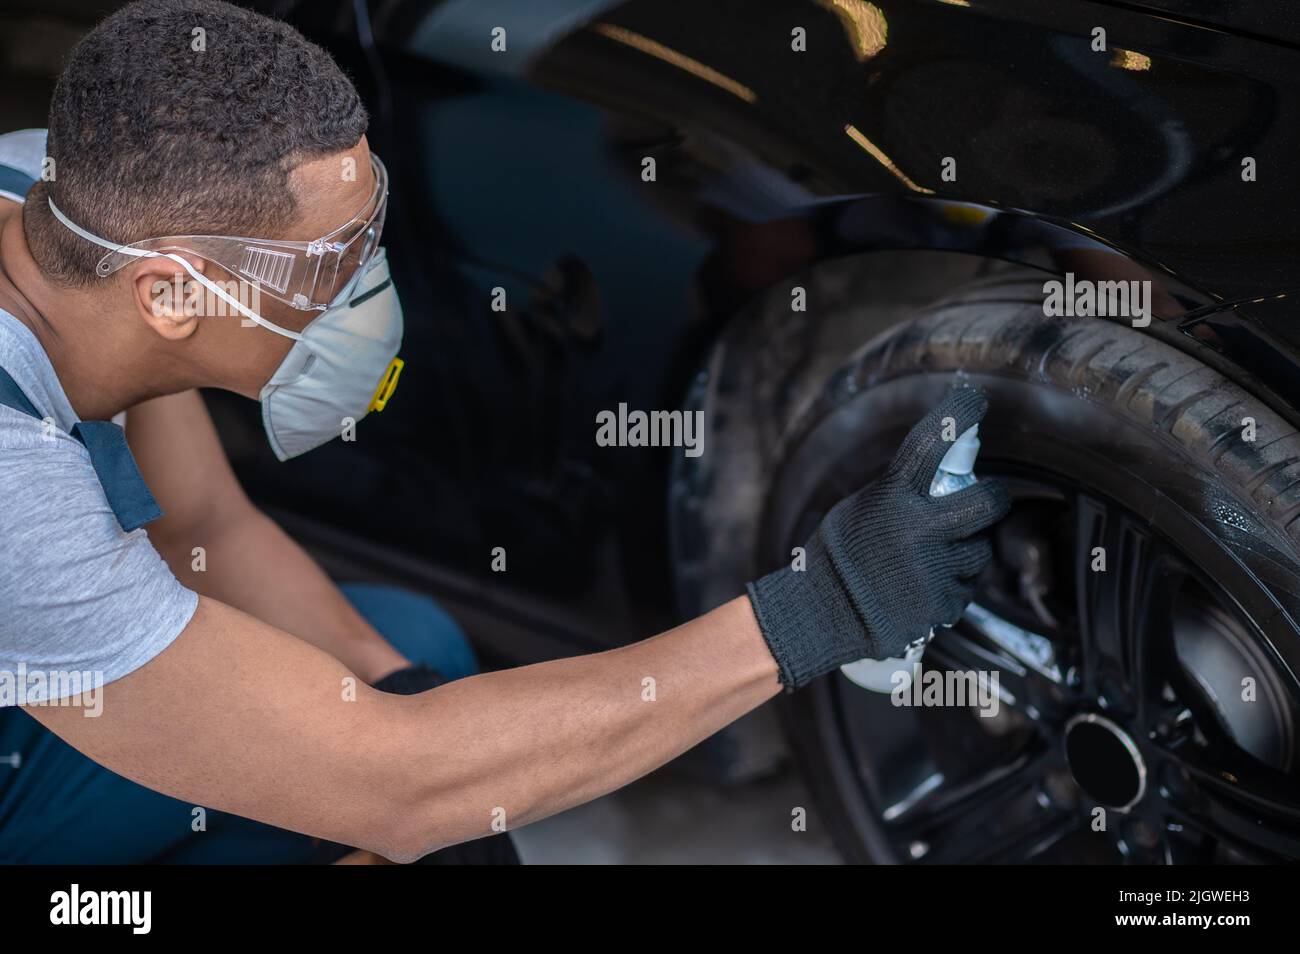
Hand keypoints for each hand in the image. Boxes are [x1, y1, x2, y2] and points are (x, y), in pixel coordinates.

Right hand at [746, 387, 1010, 690]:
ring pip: (979, 551)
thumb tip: (945, 474)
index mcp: (891, 496)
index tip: (975, 400)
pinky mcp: (941, 604)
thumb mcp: (858, 510)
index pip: (933, 441)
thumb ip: (899, 495)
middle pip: (988, 501)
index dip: (959, 413)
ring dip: (965, 552)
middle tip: (989, 498)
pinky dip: (950, 588)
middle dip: (994, 499)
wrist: (819, 616)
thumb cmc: (836, 557)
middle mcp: (917, 529)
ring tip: (931, 561)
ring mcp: (933, 569)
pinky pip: (965, 589)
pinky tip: (921, 590)